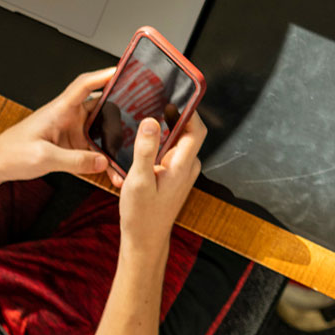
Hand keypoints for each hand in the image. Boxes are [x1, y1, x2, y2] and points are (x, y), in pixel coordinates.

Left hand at [0, 68, 117, 182]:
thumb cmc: (11, 153)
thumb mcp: (44, 158)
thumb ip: (75, 161)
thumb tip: (102, 161)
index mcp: (58, 110)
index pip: (84, 85)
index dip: (103, 75)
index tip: (122, 70)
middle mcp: (66, 117)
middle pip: (99, 108)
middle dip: (119, 113)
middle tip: (139, 117)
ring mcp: (68, 131)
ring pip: (98, 132)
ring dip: (112, 143)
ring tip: (128, 152)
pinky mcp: (67, 146)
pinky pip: (90, 150)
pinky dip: (101, 159)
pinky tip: (110, 169)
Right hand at [118, 112, 205, 266]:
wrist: (144, 240)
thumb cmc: (142, 215)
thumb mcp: (138, 180)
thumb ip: (145, 150)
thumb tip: (150, 122)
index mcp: (182, 165)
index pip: (196, 129)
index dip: (189, 110)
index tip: (175, 95)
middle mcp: (187, 167)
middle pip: (187, 132)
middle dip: (172, 115)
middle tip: (153, 101)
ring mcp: (181, 172)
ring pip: (177, 142)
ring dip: (163, 129)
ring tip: (144, 118)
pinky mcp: (173, 177)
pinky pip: (170, 152)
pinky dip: (159, 143)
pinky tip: (142, 143)